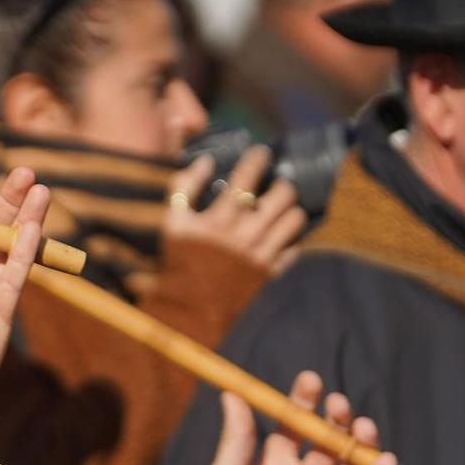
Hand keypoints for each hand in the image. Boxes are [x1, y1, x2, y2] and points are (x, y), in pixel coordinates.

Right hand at [165, 147, 305, 274]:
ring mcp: (261, 254)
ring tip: (280, 210)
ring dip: (289, 210)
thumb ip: (183, 188)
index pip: (246, 177)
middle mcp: (245, 234)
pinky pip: (294, 249)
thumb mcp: (170, 224)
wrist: (187, 310)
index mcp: (219, 219)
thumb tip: (205, 162)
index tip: (260, 153)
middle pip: (282, 196)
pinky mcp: (269, 273)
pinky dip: (291, 239)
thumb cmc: (177, 263)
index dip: (257, 159)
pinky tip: (280, 235)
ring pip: (294, 220)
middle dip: (281, 185)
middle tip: (275, 185)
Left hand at [196, 371, 397, 464]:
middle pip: (327, 439)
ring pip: (348, 462)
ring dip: (359, 441)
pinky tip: (384, 458)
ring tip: (362, 425)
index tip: (310, 381)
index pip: (294, 424)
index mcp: (274, 461)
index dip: (303, 402)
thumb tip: (232, 393)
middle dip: (336, 418)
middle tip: (338, 403)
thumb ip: (237, 435)